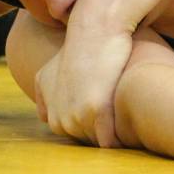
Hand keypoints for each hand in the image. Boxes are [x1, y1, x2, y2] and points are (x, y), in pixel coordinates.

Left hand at [35, 24, 129, 147]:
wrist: (94, 31)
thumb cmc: (79, 51)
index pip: (77, 138)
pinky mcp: (96, 110)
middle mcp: (59, 120)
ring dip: (113, 134)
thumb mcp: (49, 74)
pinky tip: (130, 126)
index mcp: (51, 116)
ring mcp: (76, 117)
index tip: (104, 109)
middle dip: (102, 131)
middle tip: (115, 110)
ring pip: (100, 142)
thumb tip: (43, 116)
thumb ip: (44, 96)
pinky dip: (120, 138)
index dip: (94, 125)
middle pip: (88, 142)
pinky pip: (111, 141)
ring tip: (123, 114)